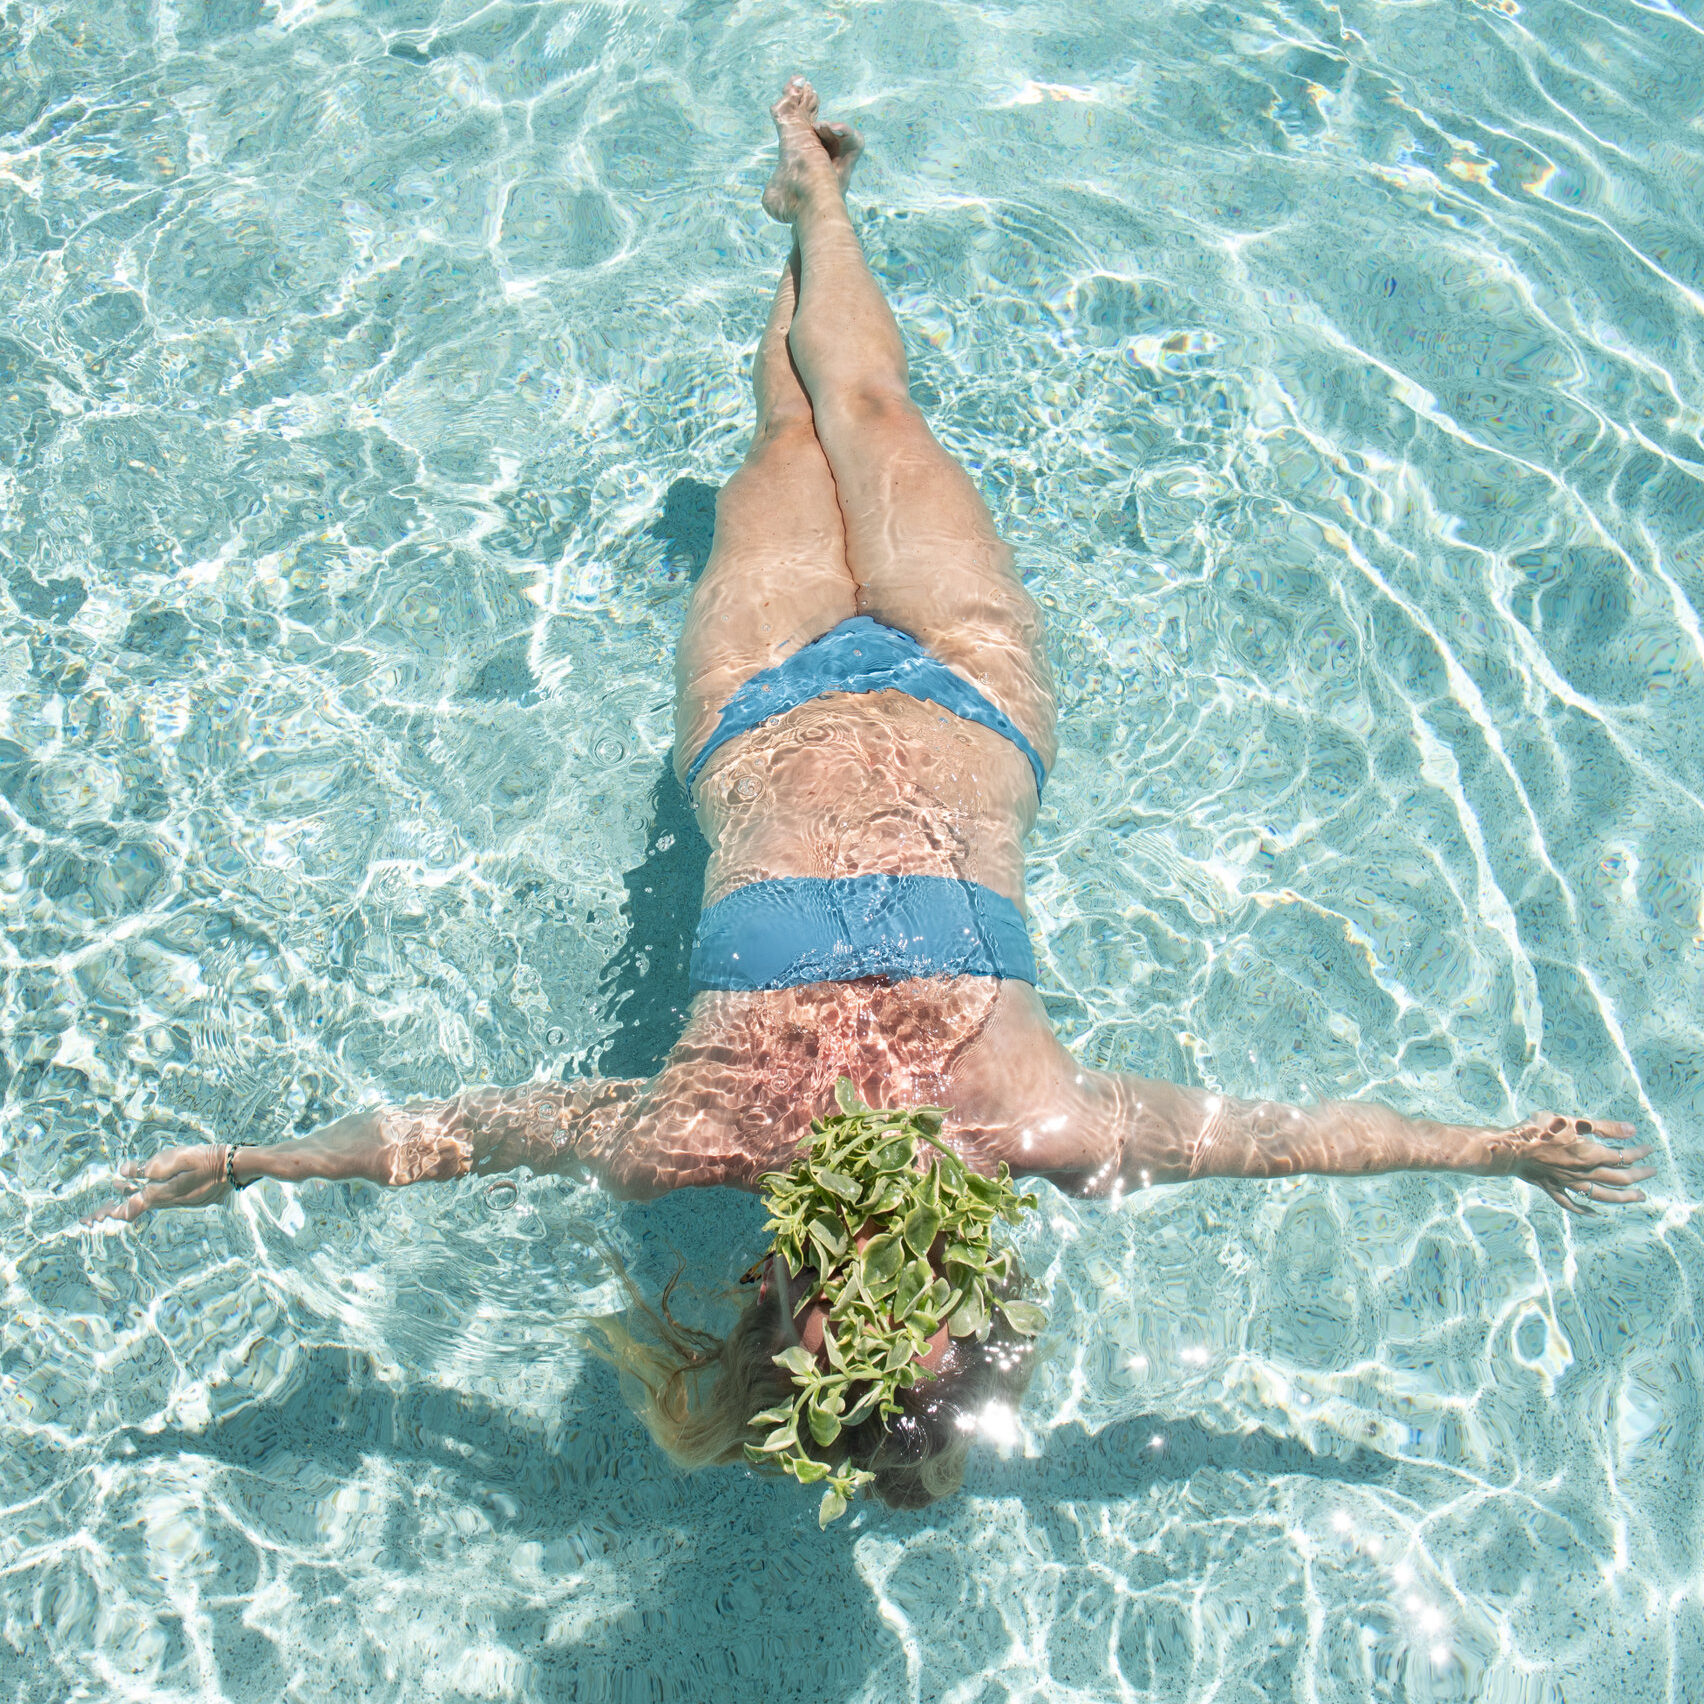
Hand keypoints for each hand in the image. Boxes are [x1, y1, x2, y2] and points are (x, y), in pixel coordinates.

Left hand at [85, 1144, 232, 1224]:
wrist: (236, 1168)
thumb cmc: (208, 1160)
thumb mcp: (178, 1159)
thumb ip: (150, 1167)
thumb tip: (125, 1172)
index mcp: (161, 1194)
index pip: (128, 1208)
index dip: (107, 1213)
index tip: (89, 1220)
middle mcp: (168, 1201)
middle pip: (135, 1206)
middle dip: (115, 1205)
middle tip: (95, 1208)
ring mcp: (180, 1200)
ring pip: (149, 1201)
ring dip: (132, 1195)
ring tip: (120, 1185)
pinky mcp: (191, 1197)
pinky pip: (164, 1197)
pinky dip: (150, 1193)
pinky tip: (150, 1184)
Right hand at [1489, 1114, 1653, 1214]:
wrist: (1509, 1149)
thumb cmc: (1539, 1130)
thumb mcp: (1573, 1121)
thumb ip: (1604, 1127)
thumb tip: (1632, 1130)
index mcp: (1590, 1156)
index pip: (1623, 1157)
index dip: (1639, 1153)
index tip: (1649, 1149)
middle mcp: (1583, 1173)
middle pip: (1618, 1179)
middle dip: (1638, 1176)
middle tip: (1652, 1173)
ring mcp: (1568, 1183)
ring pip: (1601, 1195)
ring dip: (1623, 1197)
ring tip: (1638, 1197)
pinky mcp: (1553, 1188)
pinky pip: (1572, 1203)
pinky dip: (1584, 1210)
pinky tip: (1593, 1214)